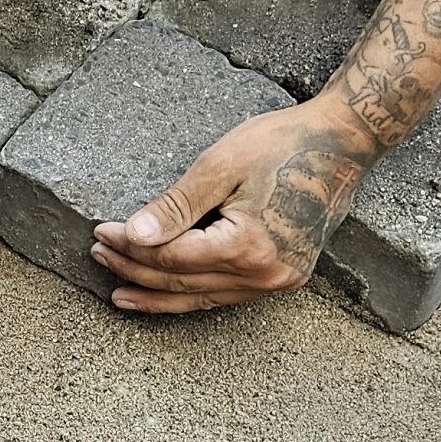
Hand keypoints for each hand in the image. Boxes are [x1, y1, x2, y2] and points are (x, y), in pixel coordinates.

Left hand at [91, 99, 374, 314]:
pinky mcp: (284, 278)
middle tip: (98, 255)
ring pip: (202, 298)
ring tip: (119, 292)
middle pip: (182, 283)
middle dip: (135, 272)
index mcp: (248, 247)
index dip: (130, 248)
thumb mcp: (220, 166)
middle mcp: (266, 275)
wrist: (342, 142)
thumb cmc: (282, 145)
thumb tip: (132, 236)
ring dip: (158, 294)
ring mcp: (278, 282)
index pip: (170, 257)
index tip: (100, 231)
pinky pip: (225, 294)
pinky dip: (191, 293)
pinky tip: (167, 292)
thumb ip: (175, 206)